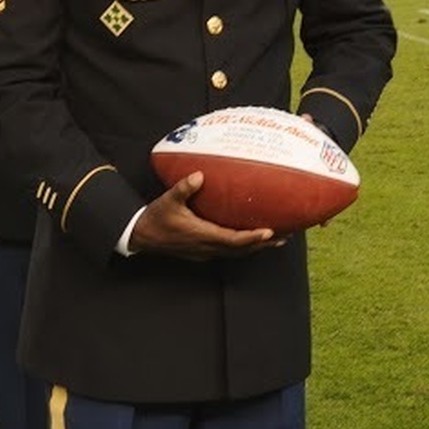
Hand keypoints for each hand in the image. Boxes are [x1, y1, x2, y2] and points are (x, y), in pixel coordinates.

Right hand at [131, 172, 278, 261]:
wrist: (141, 236)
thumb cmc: (156, 217)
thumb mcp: (168, 200)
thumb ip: (184, 187)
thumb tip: (199, 175)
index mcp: (201, 236)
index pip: (233, 240)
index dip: (253, 237)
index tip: (270, 231)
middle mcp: (207, 247)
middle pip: (242, 250)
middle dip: (264, 244)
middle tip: (286, 234)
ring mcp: (205, 252)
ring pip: (237, 253)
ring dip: (257, 246)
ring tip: (277, 237)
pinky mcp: (203, 252)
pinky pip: (229, 251)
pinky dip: (244, 246)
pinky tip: (252, 237)